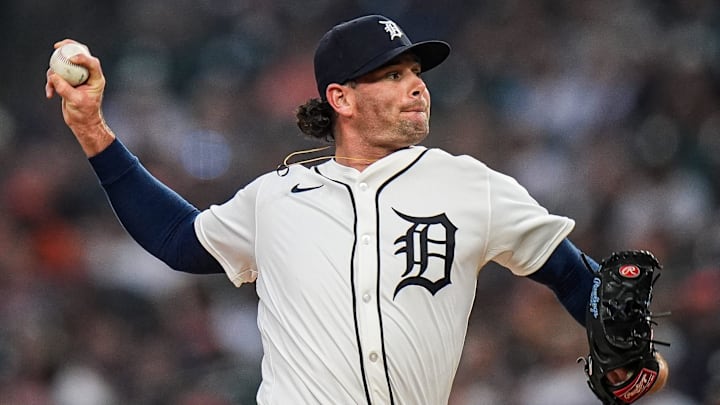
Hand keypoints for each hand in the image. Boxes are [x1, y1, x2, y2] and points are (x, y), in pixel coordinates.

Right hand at [46, 39, 114, 156]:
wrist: (82, 123)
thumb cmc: (84, 114)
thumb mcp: (75, 101)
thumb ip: (65, 88)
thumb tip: (53, 75)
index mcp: (96, 79)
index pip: (92, 63)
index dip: (82, 57)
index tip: (70, 58)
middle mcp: (88, 76)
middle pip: (80, 55)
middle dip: (69, 47)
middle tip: (57, 46)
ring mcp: (78, 78)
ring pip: (65, 66)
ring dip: (54, 73)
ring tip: (51, 87)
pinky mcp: (68, 82)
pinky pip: (57, 76)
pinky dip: (51, 84)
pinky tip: (49, 95)